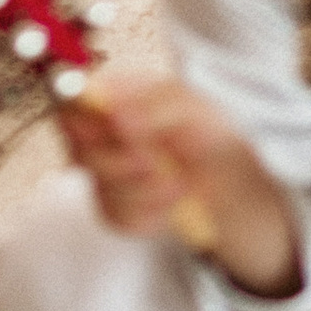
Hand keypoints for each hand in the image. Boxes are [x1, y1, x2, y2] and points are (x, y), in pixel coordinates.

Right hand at [60, 76, 301, 295]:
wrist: (234, 191)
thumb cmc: (214, 138)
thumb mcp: (194, 109)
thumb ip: (153, 105)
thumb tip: (114, 113)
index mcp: (121, 94)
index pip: (75, 95)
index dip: (82, 113)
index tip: (114, 130)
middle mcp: (106, 130)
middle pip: (80, 145)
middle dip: (121, 160)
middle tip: (154, 162)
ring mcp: (108, 170)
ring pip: (100, 184)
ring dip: (144, 191)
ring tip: (178, 186)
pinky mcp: (116, 206)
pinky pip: (115, 216)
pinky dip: (147, 215)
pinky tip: (170, 206)